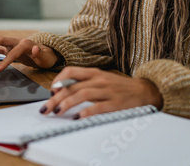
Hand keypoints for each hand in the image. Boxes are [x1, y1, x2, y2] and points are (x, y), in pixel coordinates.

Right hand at [0, 35, 61, 70]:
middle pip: (2, 39)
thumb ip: (40, 54)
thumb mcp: (45, 58)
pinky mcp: (9, 47)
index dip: (5, 60)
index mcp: (26, 44)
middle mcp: (18, 41)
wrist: (46, 53)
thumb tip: (36, 48)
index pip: (13, 51)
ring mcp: (13, 44)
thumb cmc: (45, 57)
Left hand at [40, 67, 162, 118]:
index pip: (71, 71)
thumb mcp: (101, 79)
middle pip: (73, 86)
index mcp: (94, 73)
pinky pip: (98, 107)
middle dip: (56, 97)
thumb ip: (85, 83)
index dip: (58, 80)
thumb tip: (62, 90)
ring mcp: (107, 91)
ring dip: (67, 103)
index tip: (50, 90)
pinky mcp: (115, 103)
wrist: (144, 90)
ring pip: (83, 94)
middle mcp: (99, 80)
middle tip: (45, 108)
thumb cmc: (119, 87)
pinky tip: (78, 118)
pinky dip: (87, 112)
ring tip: (57, 111)